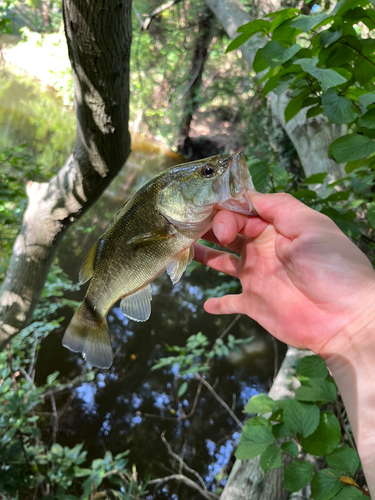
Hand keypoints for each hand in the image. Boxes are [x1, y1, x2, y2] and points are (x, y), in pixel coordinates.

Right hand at [194, 192, 374, 357]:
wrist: (346, 316)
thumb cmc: (331, 266)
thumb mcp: (310, 225)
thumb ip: (278, 206)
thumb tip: (246, 195)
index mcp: (275, 229)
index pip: (241, 212)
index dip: (223, 211)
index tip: (210, 216)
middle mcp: (262, 249)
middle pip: (228, 234)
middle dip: (208, 227)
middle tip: (187, 227)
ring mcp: (256, 277)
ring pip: (223, 262)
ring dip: (205, 255)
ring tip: (183, 249)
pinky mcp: (254, 305)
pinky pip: (231, 303)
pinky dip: (218, 303)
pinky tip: (206, 304)